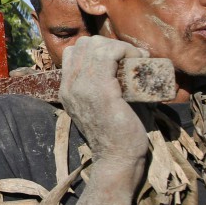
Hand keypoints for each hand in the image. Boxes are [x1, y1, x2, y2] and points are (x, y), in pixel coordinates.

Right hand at [59, 36, 148, 165]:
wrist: (117, 160)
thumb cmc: (118, 135)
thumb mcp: (102, 106)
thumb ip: (105, 86)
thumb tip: (128, 67)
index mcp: (67, 89)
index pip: (73, 52)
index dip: (98, 49)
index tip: (121, 60)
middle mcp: (69, 85)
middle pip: (83, 44)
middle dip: (109, 44)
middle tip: (130, 59)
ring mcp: (81, 87)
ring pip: (95, 45)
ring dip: (119, 46)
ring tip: (135, 58)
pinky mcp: (100, 90)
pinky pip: (109, 54)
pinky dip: (126, 51)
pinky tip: (138, 60)